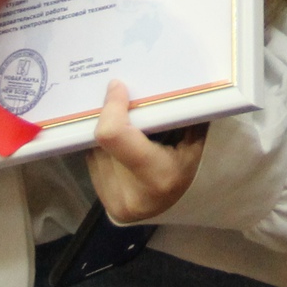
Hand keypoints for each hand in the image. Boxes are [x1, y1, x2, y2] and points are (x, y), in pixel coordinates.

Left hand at [85, 79, 207, 223]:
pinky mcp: (102, 201)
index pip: (114, 134)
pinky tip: (120, 146)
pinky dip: (103, 148)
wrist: (174, 209)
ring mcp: (112, 200)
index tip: (117, 86)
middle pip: (104, 137)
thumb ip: (177, 114)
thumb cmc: (186, 169)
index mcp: (158, 176)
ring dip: (106, 132)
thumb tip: (155, 77)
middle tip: (122, 102)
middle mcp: (130, 193)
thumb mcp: (193, 143)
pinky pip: (93, 160)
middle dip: (111, 118)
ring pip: (95, 148)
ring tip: (126, 128)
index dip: (112, 107)